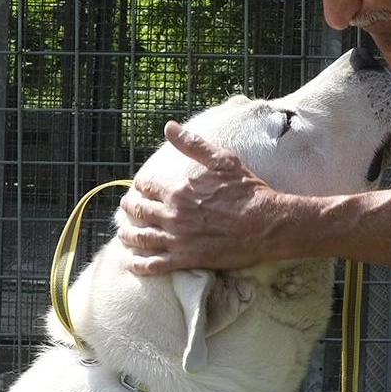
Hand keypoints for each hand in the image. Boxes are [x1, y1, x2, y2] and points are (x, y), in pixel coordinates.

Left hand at [118, 121, 281, 274]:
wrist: (267, 224)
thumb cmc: (248, 191)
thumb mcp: (222, 160)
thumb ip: (193, 144)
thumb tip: (169, 126)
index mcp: (179, 189)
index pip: (147, 185)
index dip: (142, 185)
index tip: (141, 186)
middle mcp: (173, 214)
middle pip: (139, 210)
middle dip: (129, 206)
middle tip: (126, 206)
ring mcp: (178, 239)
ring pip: (141, 237)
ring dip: (127, 234)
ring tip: (123, 232)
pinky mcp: (187, 259)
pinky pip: (155, 265)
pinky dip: (139, 264)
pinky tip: (132, 262)